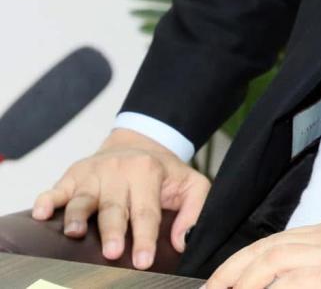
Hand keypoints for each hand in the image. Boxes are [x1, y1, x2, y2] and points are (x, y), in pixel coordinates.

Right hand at [30, 127, 210, 269]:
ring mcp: (93, 174)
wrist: (139, 142)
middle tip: (113, 254)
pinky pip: (55, 188)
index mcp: (148, 173)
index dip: (145, 237)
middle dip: (113, 231)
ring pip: (83, 198)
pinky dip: (46, 200)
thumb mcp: (191, 183)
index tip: (143, 261)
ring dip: (76, 216)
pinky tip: (41, 214)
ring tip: (74, 234)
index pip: (147, 211)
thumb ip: (195, 209)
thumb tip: (183, 241)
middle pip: (114, 206)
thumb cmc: (162, 172)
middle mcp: (119, 171)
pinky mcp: (71, 176)